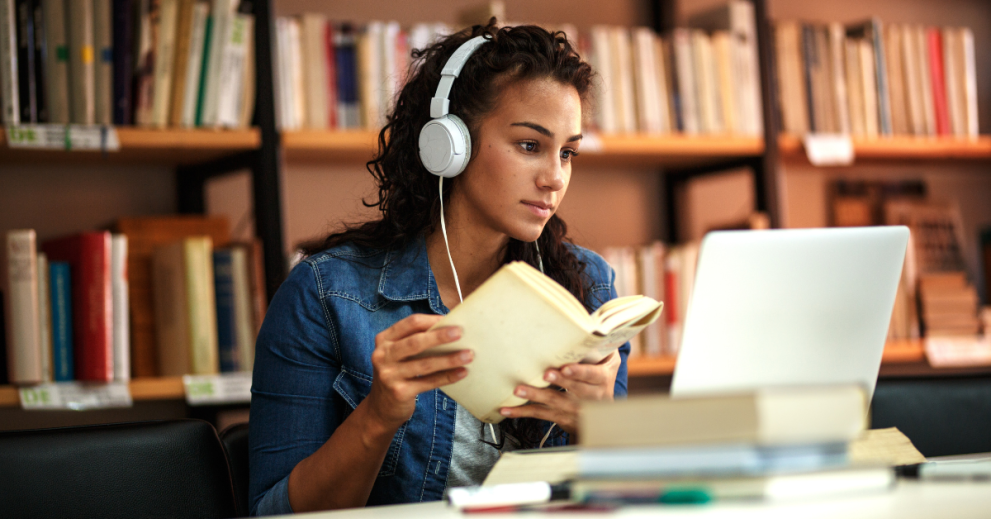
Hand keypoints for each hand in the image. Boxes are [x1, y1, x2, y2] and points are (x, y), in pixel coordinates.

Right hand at [366, 314, 471, 429]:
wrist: (381, 407)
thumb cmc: (397, 373)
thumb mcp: (398, 354)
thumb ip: (415, 341)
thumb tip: (451, 329)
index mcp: (384, 339)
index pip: (410, 323)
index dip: (431, 320)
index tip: (451, 319)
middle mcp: (383, 355)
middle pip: (415, 342)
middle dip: (440, 336)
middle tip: (460, 333)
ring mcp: (389, 375)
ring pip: (424, 364)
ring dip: (449, 359)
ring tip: (468, 355)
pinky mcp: (399, 392)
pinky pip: (428, 382)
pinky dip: (447, 377)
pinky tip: (462, 373)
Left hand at [499, 351, 620, 434]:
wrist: (604, 415)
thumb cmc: (601, 378)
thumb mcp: (609, 362)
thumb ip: (603, 345)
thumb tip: (594, 321)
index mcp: (602, 379)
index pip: (592, 375)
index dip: (579, 372)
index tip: (566, 368)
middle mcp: (590, 397)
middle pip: (573, 389)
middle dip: (559, 382)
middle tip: (545, 374)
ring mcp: (575, 409)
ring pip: (554, 402)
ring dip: (535, 396)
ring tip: (519, 390)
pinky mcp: (561, 417)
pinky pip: (541, 414)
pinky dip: (523, 412)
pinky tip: (507, 410)